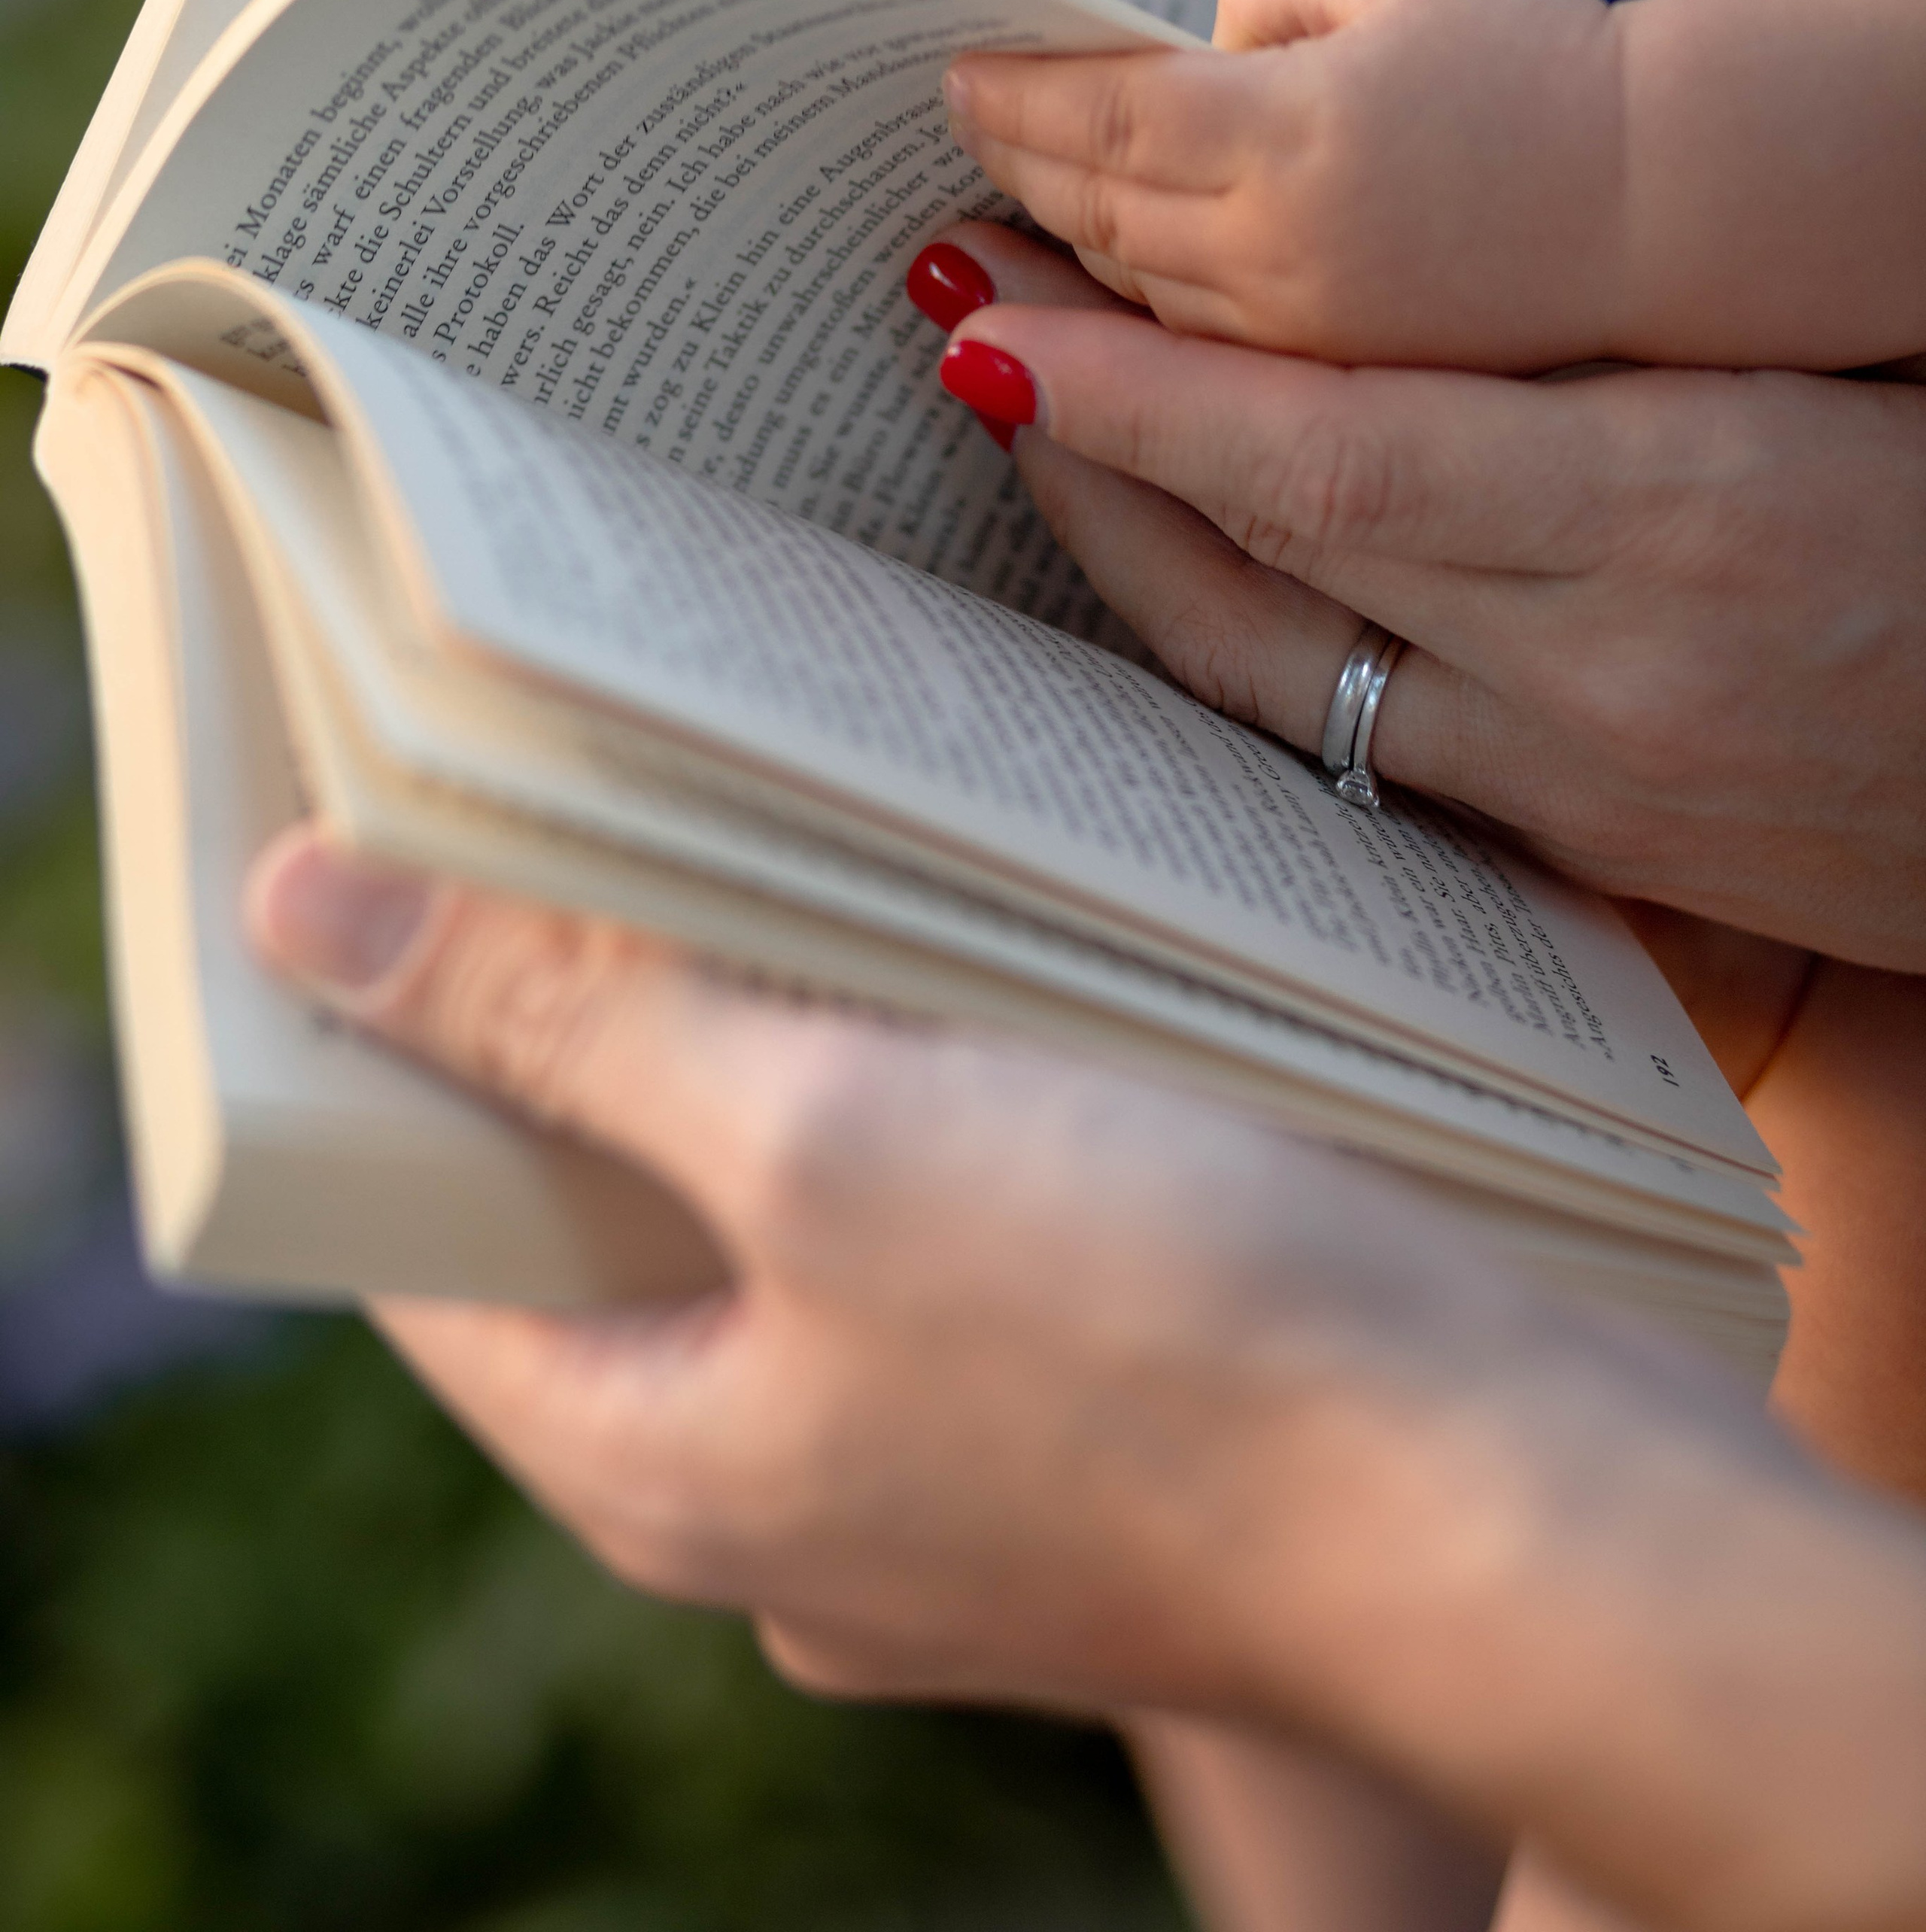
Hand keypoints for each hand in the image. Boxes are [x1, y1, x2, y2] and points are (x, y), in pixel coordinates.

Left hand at [244, 825, 1925, 1931]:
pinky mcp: (1080, 1429)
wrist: (1516, 1506)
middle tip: (570, 821)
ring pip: (781, 1234)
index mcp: (661, 1472)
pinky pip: (928, 1251)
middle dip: (581, 1040)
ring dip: (762, 1060)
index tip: (368, 887)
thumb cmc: (1166, 1341)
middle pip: (604, 1240)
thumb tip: (306, 925)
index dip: (376, 1071)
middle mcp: (780, 1502)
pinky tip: (955, 983)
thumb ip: (567, 1034)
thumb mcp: (821, 1144)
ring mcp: (939, 1480)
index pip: (427, 1259)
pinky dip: (909, 1115)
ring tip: (767, 866)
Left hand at [922, 224, 1925, 974]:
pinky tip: (1155, 572)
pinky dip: (1227, 656)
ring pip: (1275, 674)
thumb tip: (1359, 275)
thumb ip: (1585, 349)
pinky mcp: (1583, 854)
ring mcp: (1580, 782)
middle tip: (957, 322)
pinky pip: (1348, 752)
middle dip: (1082, 447)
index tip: (994, 316)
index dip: (1137, 394)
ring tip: (1016, 430)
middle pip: (1262, 564)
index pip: (1330, 454)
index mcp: (1675, 500)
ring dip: (1120, 554)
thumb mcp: (1800, 383)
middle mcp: (1600, 663)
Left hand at [944, 0, 1625, 371]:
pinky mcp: (1328, 384)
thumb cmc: (1529, 68)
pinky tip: (1105, 270)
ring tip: (1006, 197)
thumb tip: (1161, 60)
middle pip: (1091, 212)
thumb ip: (1247, 3)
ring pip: (1129, 289)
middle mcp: (1273, 251)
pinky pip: (1190, 345)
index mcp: (1284, 136)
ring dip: (1062, 242)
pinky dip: (1133, 302)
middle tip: (959, 127)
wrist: (1662, 201)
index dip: (1014, 95)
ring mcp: (1297, 331)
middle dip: (1014, 167)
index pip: (1097, 118)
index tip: (952, 72)